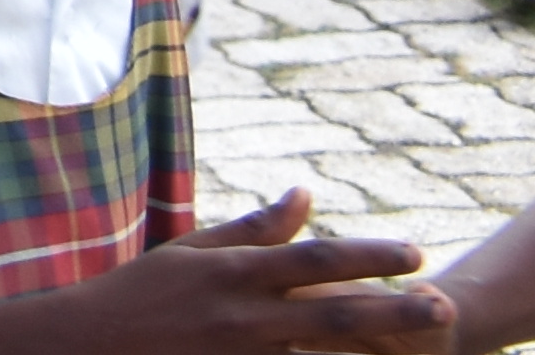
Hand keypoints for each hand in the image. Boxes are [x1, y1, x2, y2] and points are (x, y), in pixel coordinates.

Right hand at [93, 188, 443, 347]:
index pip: (315, 257)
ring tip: (425, 351)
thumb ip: (255, 227)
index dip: (368, 255)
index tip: (414, 253)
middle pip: (335, 311)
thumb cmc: (143, 294)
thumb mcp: (193, 251)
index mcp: (236, 272)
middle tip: (445, 306)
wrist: (89, 347)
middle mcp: (247, 315)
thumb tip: (306, 194)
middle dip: (395, 309)